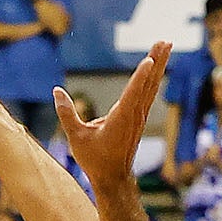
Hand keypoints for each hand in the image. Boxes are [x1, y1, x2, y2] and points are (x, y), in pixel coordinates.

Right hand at [57, 40, 166, 195]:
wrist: (113, 178)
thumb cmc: (95, 159)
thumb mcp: (76, 137)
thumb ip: (67, 113)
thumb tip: (56, 91)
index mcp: (121, 118)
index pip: (133, 93)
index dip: (141, 76)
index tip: (150, 60)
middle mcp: (134, 114)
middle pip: (148, 83)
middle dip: (157, 61)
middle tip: (165, 41)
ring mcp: (139, 116)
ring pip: (151, 86)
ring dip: (159, 65)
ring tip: (165, 46)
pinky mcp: (138, 117)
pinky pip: (148, 92)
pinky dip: (153, 77)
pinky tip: (156, 68)